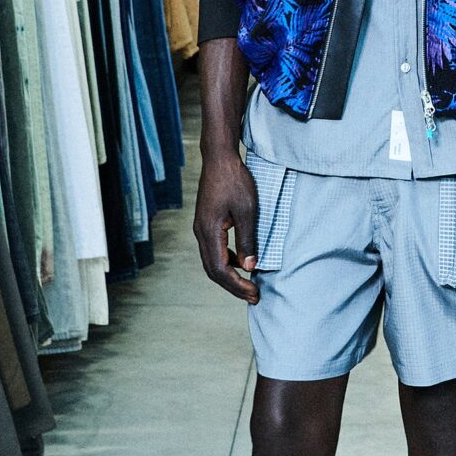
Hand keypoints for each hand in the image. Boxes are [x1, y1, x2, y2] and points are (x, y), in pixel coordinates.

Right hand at [194, 147, 260, 301]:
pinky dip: (228, 261)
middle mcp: (201, 233)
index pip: (220, 269)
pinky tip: (243, 262)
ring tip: (249, 284)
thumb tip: (250, 267)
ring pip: (212, 262)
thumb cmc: (234, 180)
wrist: (219, 159)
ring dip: (230, 275)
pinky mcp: (206, 223)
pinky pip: (214, 250)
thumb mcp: (247, 210)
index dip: (237, 285)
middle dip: (233, 286)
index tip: (254, 293)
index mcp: (208, 232)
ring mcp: (202, 228)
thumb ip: (247, 239)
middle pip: (213, 271)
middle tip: (254, 296)